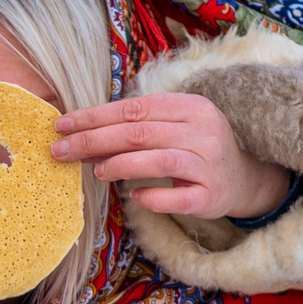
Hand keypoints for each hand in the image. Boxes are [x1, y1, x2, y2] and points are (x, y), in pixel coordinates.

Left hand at [51, 92, 293, 219]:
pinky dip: (153, 196)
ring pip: (158, 160)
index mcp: (190, 106)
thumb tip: (81, 136)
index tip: (62, 126)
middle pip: (139, 132)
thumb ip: (134, 128)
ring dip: (120, 165)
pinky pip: (177, 197)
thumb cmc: (194, 149)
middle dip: (94, 141)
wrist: (242, 179)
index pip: (133, 108)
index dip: (94, 117)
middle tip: (60, 150)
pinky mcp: (211, 195)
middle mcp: (203, 131)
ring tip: (96, 172)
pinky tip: (135, 196)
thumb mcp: (171, 128)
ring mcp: (209, 164)